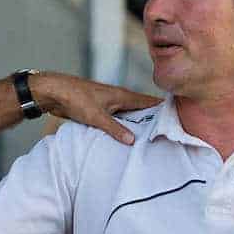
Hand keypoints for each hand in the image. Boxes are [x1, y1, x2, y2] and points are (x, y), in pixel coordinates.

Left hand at [30, 72, 160, 144]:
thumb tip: (133, 141)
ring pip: (130, 116)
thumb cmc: (75, 99)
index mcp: (122, 96)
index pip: (150, 102)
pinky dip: (124, 128)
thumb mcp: (96, 116)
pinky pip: (118, 120)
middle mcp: (119, 99)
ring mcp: (110, 104)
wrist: (54, 92)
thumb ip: (114, 128)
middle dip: (154, 121)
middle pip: (142, 110)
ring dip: (138, 125)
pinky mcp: (101, 110)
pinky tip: (127, 139)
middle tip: (169, 135)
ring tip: (152, 140)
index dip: (164, 110)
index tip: (179, 120)